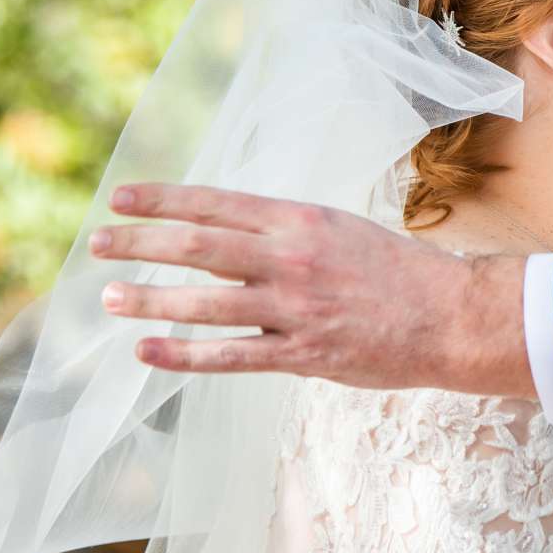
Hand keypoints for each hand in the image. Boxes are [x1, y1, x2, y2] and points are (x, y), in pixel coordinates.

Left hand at [90, 184, 530, 394]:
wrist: (453, 316)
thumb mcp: (340, 230)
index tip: (121, 197)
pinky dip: (183, 354)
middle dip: (141, 242)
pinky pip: (230, 355)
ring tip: (111, 296)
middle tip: (98, 244)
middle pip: (199, 245)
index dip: (163, 199)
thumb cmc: (398, 272)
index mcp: (301, 220)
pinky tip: (147, 350)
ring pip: (206, 301)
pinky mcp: (302, 353)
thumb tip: (225, 229)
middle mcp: (292, 257)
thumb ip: (285, 231)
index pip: (217, 203)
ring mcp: (295, 307)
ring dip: (151, 298)